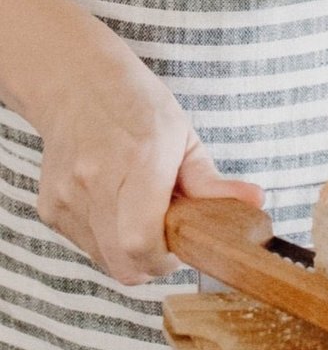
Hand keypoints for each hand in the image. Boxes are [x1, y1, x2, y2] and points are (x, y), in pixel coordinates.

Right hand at [31, 57, 262, 285]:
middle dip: (154, 262)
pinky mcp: (49, 208)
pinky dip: (108, 241)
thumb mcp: (185, 137)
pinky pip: (86, 247)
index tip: (183, 246)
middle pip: (123, 262)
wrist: (76, 86)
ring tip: (143, 215)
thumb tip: (256, 202)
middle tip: (169, 235)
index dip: (166, 259)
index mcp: (139, 162)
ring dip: (130, 252)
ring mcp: (67, 197)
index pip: (141, 241)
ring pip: (105, 260)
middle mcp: (96, 181)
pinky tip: (119, 210)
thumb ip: (214, 182)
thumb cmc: (137, 108)